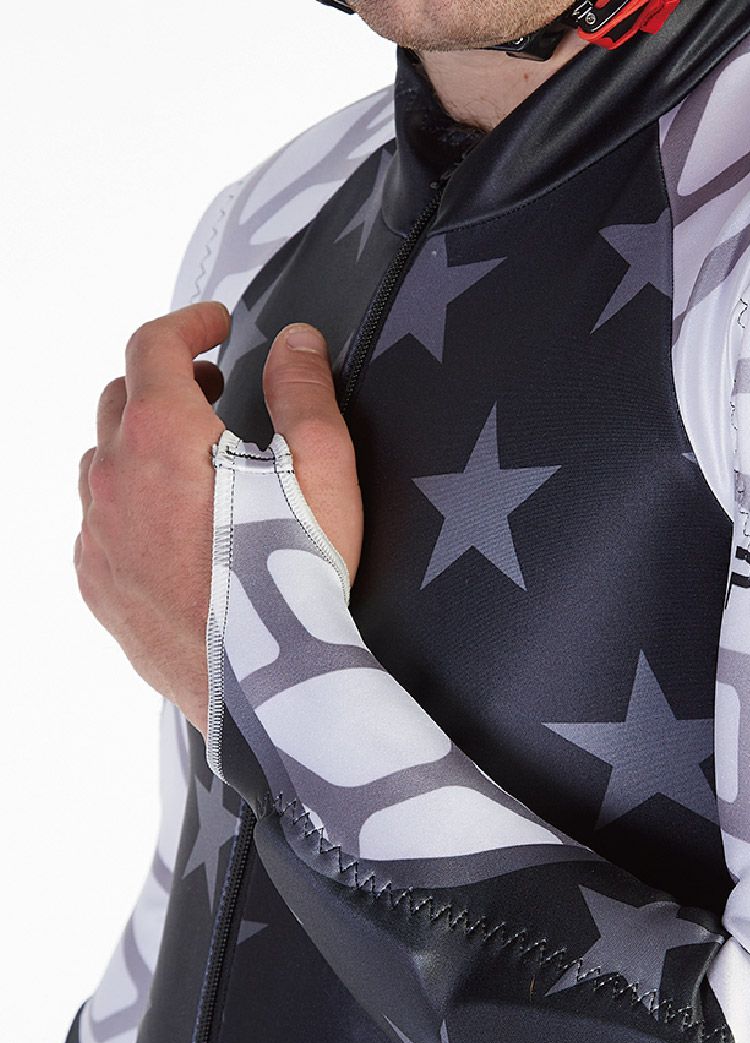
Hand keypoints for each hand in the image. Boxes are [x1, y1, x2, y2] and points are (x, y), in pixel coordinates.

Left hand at [74, 300, 362, 733]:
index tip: (215, 325)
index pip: (155, 346)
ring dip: (143, 445)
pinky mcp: (98, 585)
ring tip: (195, 462)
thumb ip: (304, 392)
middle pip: (122, 399)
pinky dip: (129, 505)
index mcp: (163, 435)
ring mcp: (98, 535)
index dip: (189, 323)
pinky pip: (99, 523)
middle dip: (167, 382)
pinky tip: (174, 528)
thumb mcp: (323, 470)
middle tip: (214, 392)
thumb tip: (295, 342)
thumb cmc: (291, 582)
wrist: (261, 684)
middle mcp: (114, 478)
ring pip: (104, 463)